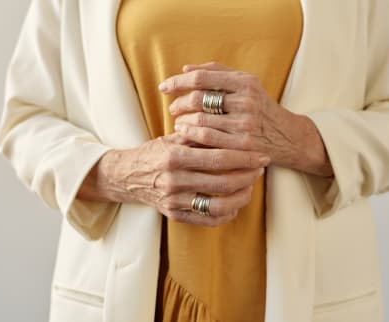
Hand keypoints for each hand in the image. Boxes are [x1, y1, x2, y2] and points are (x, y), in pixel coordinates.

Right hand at [78, 133, 269, 226]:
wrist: (126, 176)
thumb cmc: (154, 153)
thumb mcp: (171, 137)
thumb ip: (198, 134)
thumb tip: (230, 128)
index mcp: (174, 156)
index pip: (218, 158)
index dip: (245, 157)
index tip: (261, 154)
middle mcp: (174, 181)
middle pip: (222, 182)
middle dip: (248, 175)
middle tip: (260, 168)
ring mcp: (174, 201)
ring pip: (218, 205)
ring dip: (241, 196)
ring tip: (251, 185)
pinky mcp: (175, 215)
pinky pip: (207, 219)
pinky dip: (227, 213)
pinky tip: (236, 202)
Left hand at [159, 62, 332, 176]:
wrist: (288, 136)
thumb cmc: (260, 107)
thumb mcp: (247, 84)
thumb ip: (218, 72)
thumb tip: (186, 68)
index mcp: (245, 82)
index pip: (202, 78)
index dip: (178, 81)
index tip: (164, 86)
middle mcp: (246, 101)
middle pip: (198, 99)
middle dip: (179, 104)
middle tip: (173, 109)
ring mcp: (245, 125)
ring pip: (200, 120)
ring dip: (183, 121)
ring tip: (178, 122)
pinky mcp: (243, 146)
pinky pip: (208, 139)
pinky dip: (191, 135)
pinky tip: (186, 133)